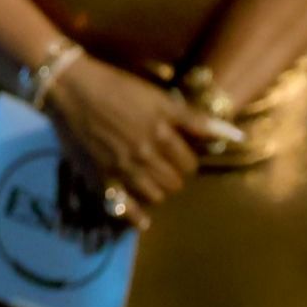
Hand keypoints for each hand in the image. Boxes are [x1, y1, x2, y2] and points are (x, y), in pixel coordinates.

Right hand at [41, 58, 224, 229]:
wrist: (69, 86)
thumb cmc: (116, 86)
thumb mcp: (159, 98)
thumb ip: (197, 121)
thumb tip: (236, 137)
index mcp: (160, 134)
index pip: (190, 164)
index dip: (188, 160)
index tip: (178, 153)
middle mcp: (142, 155)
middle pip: (175, 184)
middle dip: (174, 176)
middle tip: (164, 166)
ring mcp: (120, 169)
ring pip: (154, 197)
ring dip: (158, 192)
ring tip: (151, 181)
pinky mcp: (99, 177)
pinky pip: (123, 208)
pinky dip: (136, 218)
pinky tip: (142, 219)